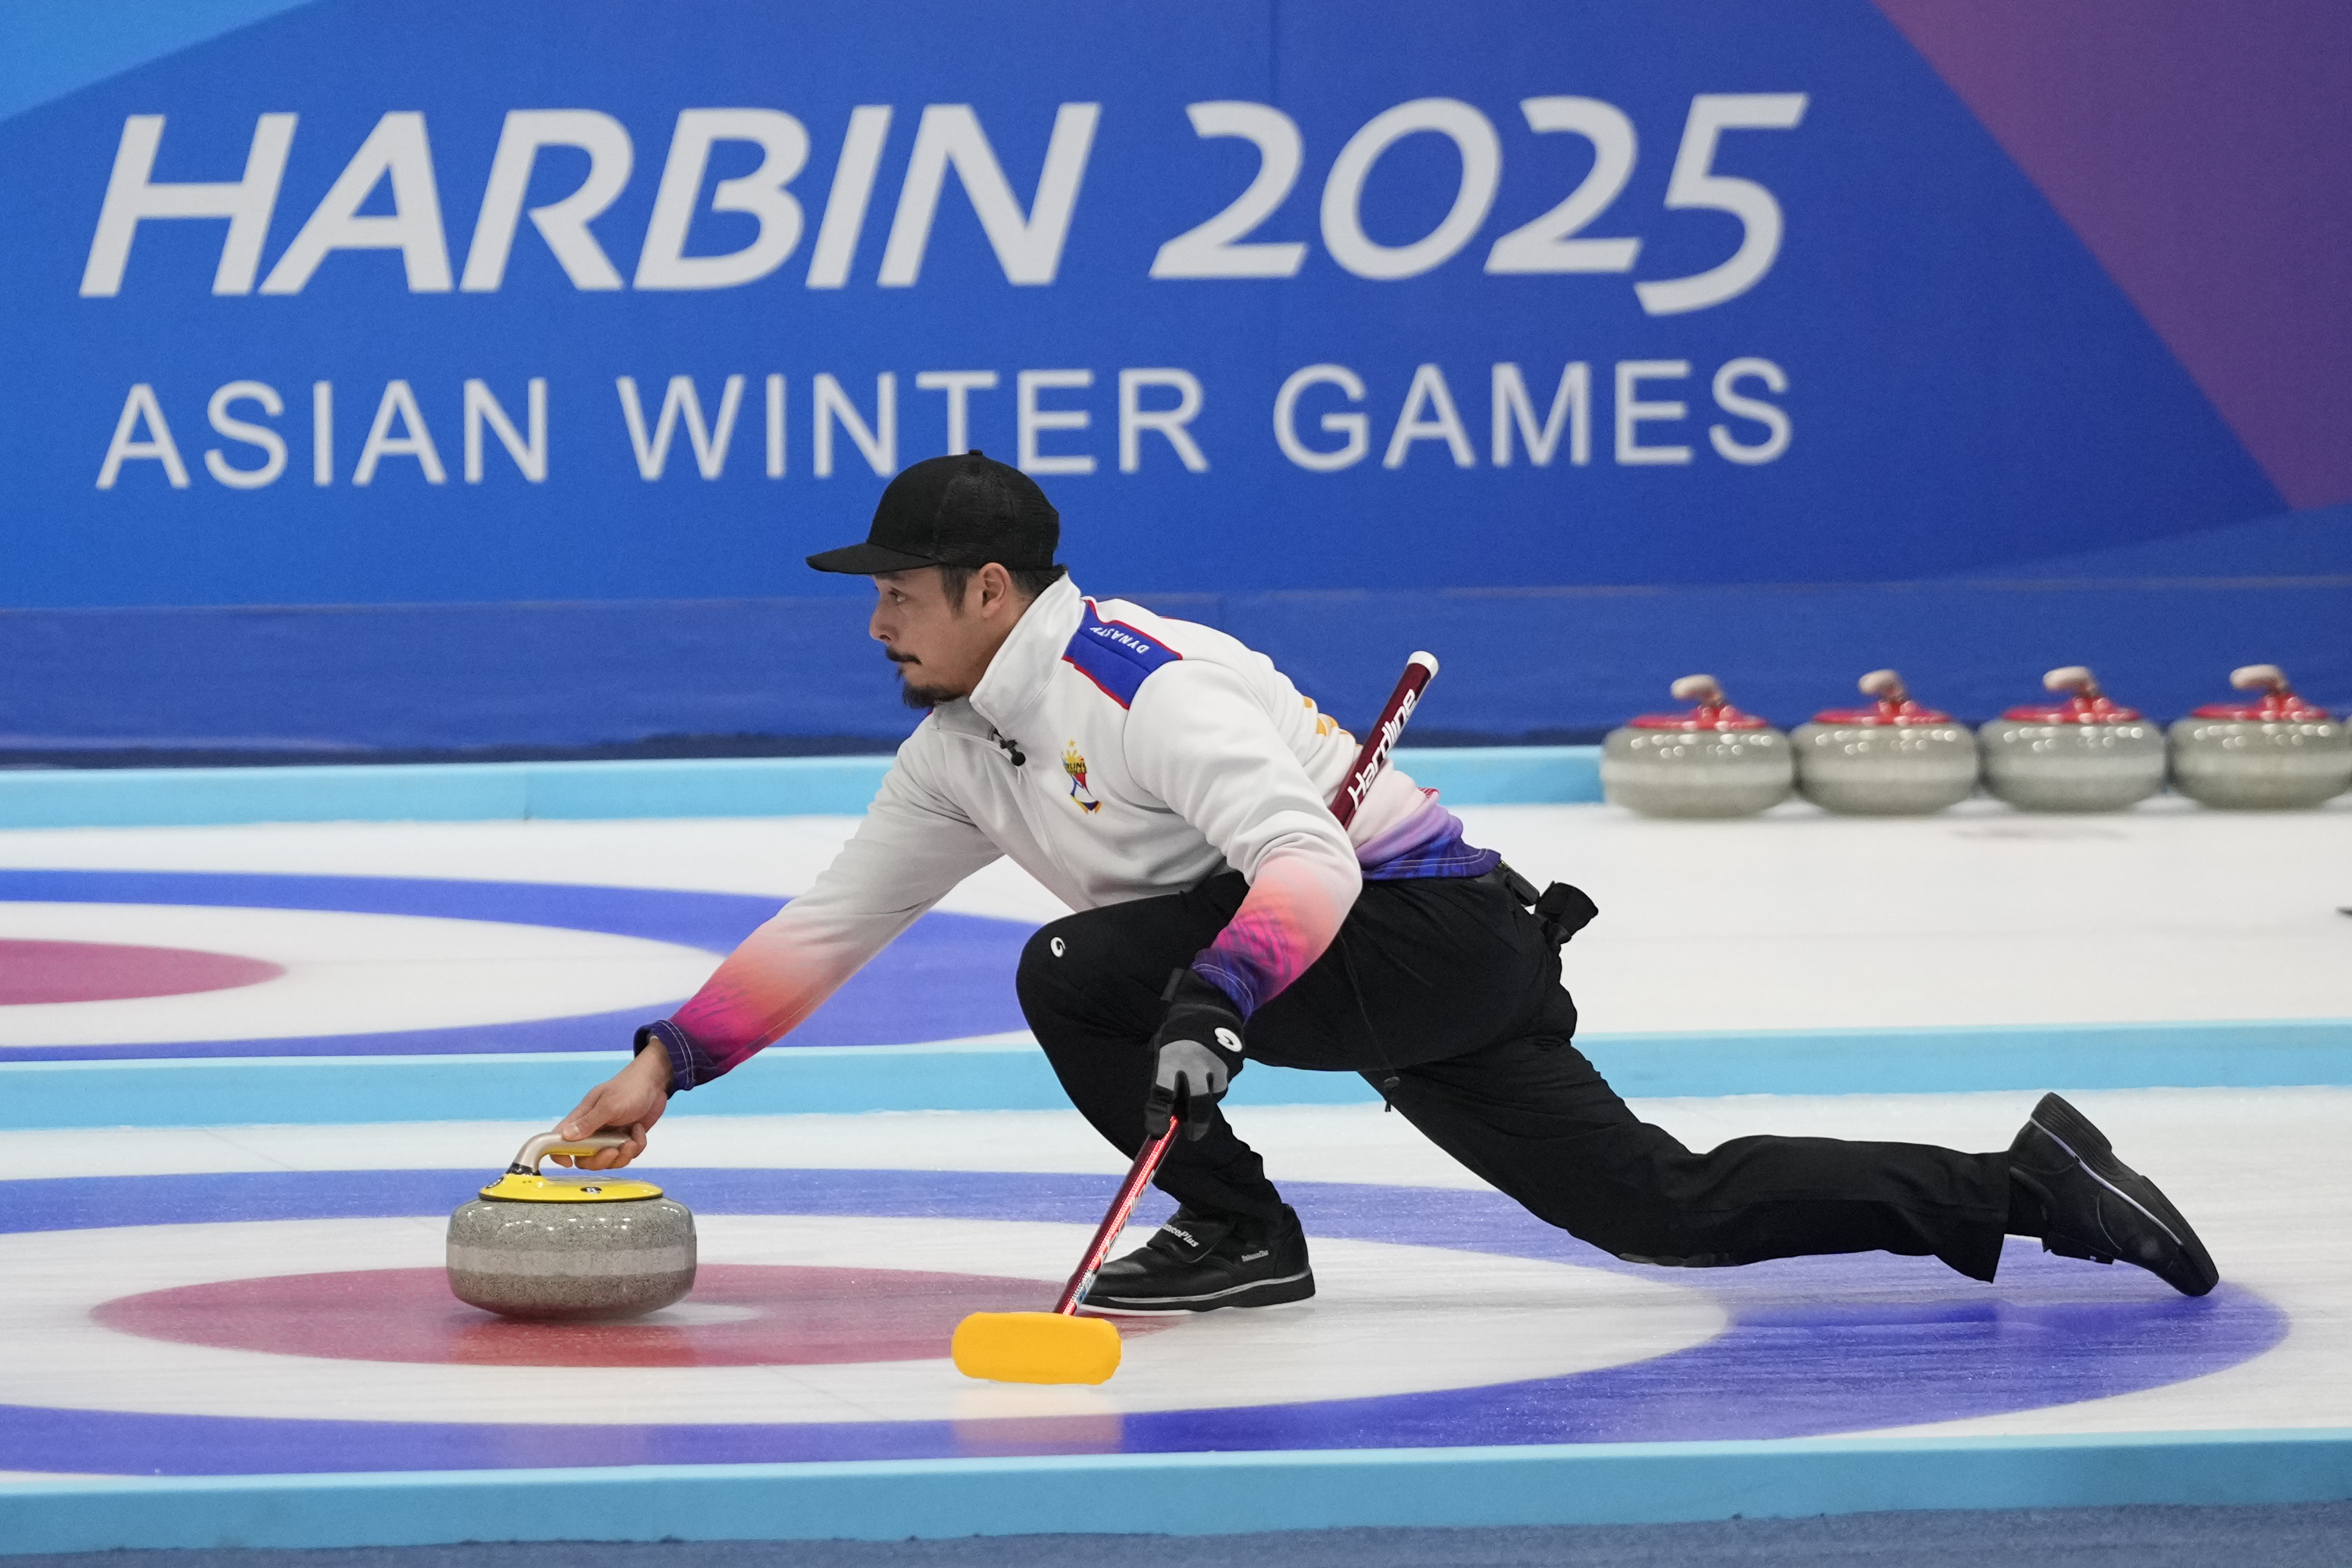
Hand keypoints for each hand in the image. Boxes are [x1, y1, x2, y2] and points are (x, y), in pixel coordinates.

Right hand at [552, 1039, 673, 1169]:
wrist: (655, 1081)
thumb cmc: (629, 1087)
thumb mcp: (609, 1104)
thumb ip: (588, 1122)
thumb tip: (565, 1136)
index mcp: (581, 1118)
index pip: (559, 1140)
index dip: (559, 1154)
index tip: (568, 1162)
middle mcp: (593, 1130)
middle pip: (585, 1158)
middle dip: (599, 1160)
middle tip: (613, 1151)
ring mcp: (610, 1136)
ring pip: (608, 1160)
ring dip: (622, 1156)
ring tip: (632, 1141)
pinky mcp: (626, 1139)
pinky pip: (627, 1155)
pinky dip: (636, 1146)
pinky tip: (639, 1131)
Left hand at [1145, 968, 1245, 1142]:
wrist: (1209, 1008)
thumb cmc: (1176, 1036)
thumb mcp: (1162, 1051)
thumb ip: (1163, 1078)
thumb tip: (1168, 1115)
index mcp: (1170, 1059)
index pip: (1161, 1094)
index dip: (1157, 1116)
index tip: (1157, 1132)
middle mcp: (1195, 1063)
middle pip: (1198, 1104)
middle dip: (1195, 1124)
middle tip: (1192, 1134)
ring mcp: (1216, 1063)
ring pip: (1212, 1096)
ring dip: (1205, 1099)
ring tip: (1197, 1083)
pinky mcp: (1233, 1063)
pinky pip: (1222, 1084)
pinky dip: (1214, 1085)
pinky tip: (1209, 1072)